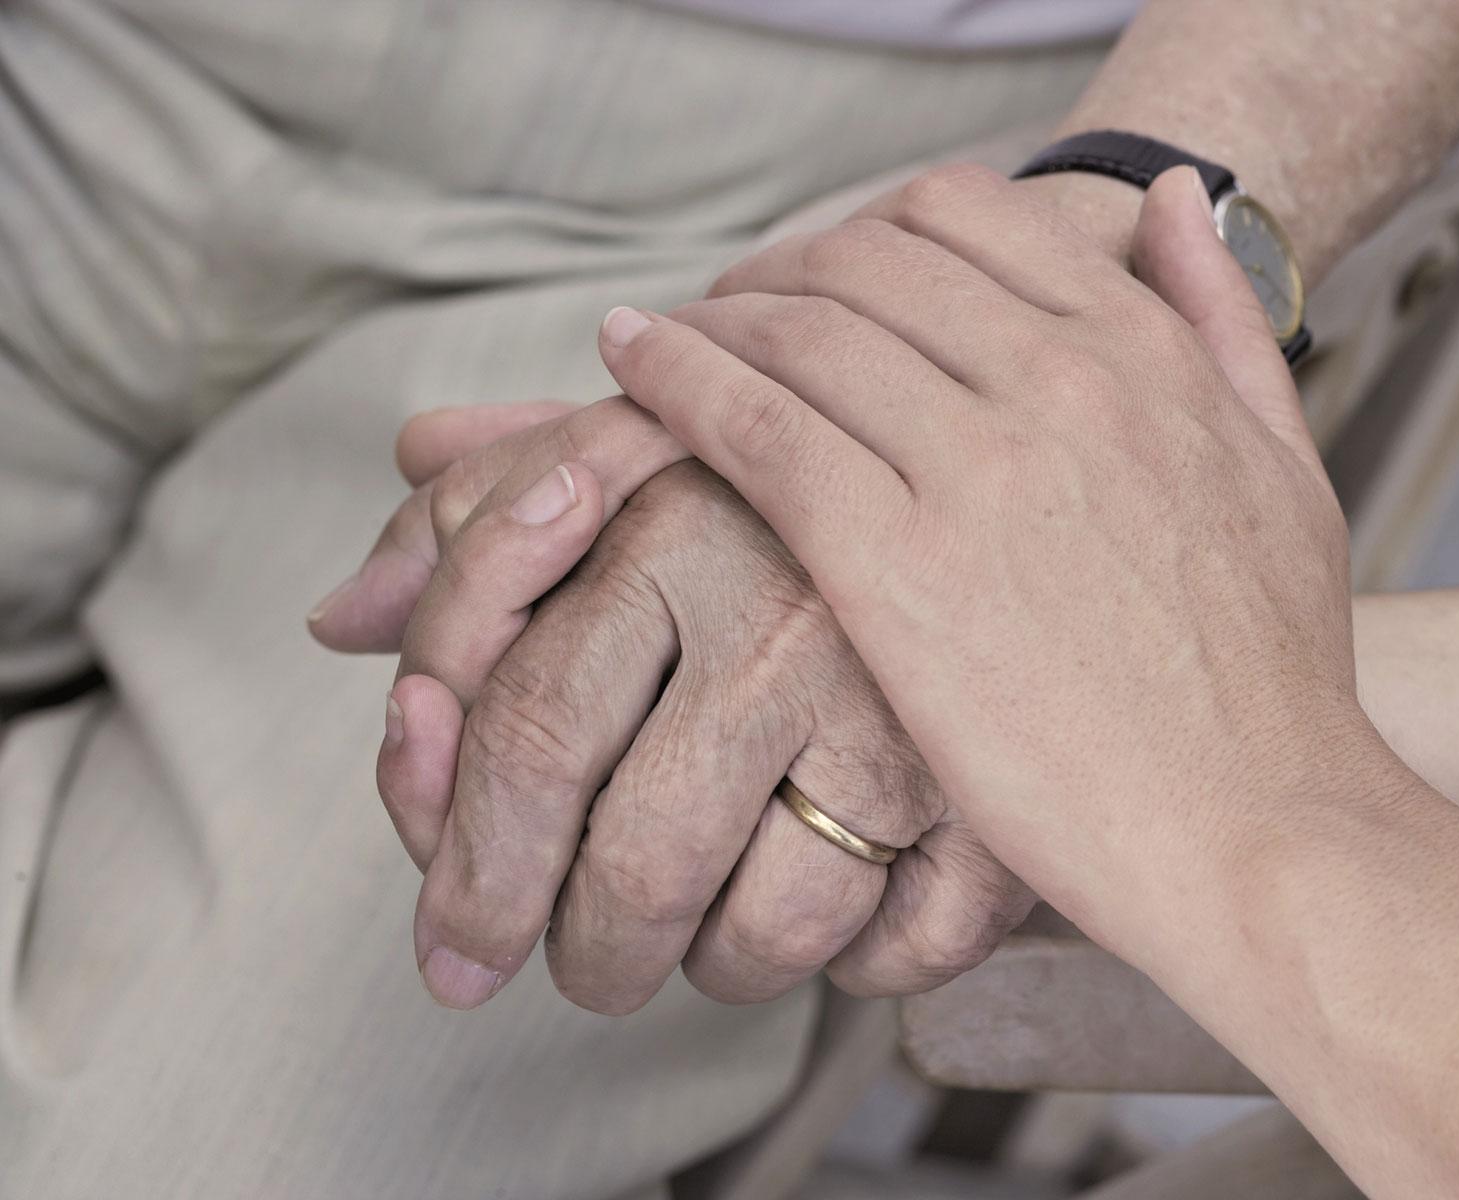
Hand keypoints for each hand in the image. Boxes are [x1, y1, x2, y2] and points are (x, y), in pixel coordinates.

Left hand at [310, 405, 1035, 1010]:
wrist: (990, 452)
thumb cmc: (768, 477)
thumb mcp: (613, 452)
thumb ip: (467, 525)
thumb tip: (341, 622)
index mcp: (674, 523)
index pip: (526, 734)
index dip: (461, 864)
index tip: (452, 947)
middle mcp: (787, 618)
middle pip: (637, 865)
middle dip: (579, 952)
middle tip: (578, 960)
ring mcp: (902, 707)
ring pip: (767, 933)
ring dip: (711, 968)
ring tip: (707, 926)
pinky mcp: (996, 782)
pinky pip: (905, 945)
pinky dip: (857, 967)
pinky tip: (835, 917)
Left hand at [594, 163, 1360, 948]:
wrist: (1257, 830)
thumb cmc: (1271, 679)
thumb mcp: (1284, 466)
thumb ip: (1222, 321)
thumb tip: (1171, 199)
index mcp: (1140, 351)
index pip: (961, 214)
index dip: (866, 229)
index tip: (823, 275)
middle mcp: (1056, 381)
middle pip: (864, 259)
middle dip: (778, 269)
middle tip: (727, 312)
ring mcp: (974, 469)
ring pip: (798, 328)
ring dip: (713, 315)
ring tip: (665, 344)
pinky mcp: (898, 569)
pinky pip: (755, 426)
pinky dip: (677, 381)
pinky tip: (633, 376)